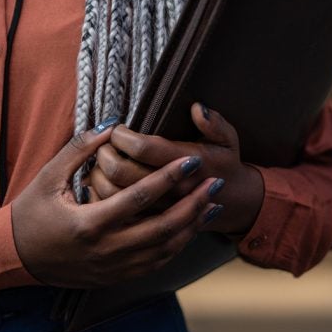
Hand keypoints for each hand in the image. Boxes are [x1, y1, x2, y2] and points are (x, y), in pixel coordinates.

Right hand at [9, 118, 219, 287]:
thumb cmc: (31, 211)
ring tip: (213, 204)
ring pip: (164, 249)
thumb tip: (111, 125)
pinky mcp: (117, 276)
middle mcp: (105, 250)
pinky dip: (178, 245)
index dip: (168, 178)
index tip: (191, 161)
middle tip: (216, 183)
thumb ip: (80, 149)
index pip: (139, 198)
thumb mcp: (49, 176)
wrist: (17, 256)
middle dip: (193, 205)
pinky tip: (191, 227)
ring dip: (192, 226)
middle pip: (162, 228)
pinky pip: (156, 263)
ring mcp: (113, 267)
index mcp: (88, 223)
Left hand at [87, 103, 263, 235]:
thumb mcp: (228, 140)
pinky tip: (102, 183)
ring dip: (99, 173)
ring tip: (102, 160)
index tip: (119, 129)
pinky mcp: (148, 224)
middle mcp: (169, 190)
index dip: (123, 135)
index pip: (143, 148)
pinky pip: (114, 213)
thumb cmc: (224, 165)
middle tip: (105, 143)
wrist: (232, 204)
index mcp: (186, 165)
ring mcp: (157, 210)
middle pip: (121, 171)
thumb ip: (215, 124)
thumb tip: (196, 108)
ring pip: (112, 193)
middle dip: (106, 152)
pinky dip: (101, 196)